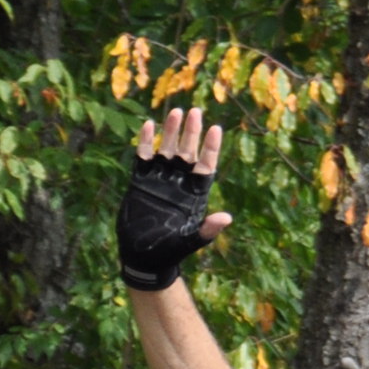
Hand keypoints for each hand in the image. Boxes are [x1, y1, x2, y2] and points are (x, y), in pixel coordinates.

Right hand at [119, 109, 233, 291]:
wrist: (142, 256)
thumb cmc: (169, 251)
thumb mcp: (190, 241)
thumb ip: (207, 229)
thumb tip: (226, 218)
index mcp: (194, 194)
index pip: (206, 166)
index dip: (211, 148)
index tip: (215, 129)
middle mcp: (179, 183)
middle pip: (188, 152)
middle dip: (192, 133)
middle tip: (195, 112)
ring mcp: (160, 180)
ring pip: (168, 149)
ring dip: (172, 131)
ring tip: (176, 111)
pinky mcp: (141, 181)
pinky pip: (144, 157)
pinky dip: (147, 142)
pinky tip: (150, 125)